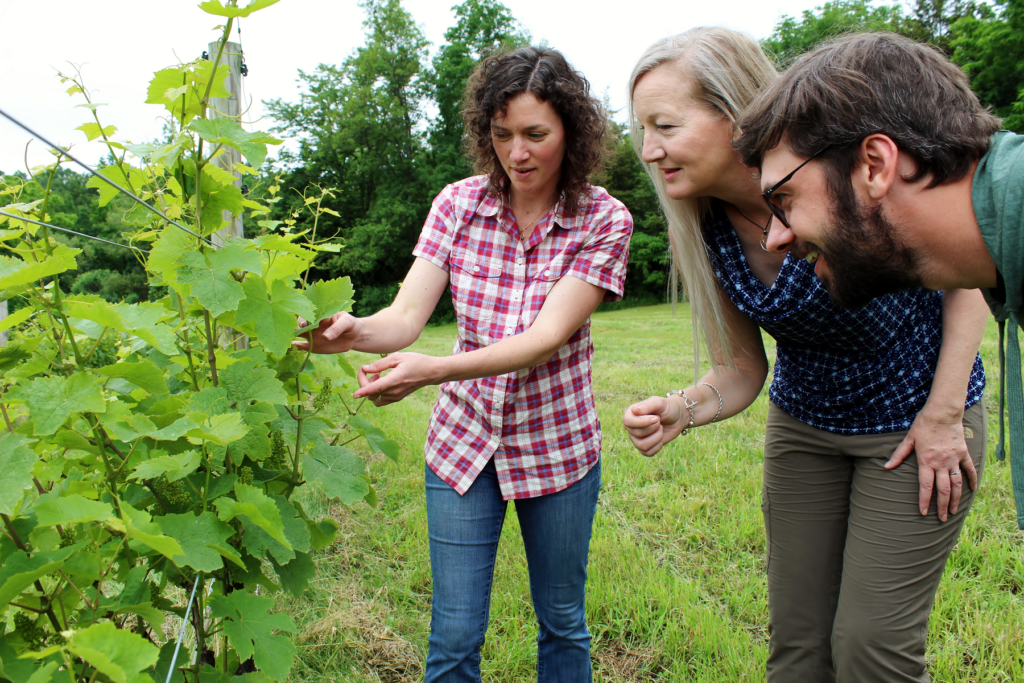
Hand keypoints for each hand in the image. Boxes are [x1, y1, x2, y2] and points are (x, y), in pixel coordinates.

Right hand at [293, 312, 359, 353]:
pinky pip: (303, 347)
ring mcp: (312, 335)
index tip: (304, 324)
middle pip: (299, 324)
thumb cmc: (349, 324)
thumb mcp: (346, 322)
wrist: (354, 335)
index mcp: (320, 315)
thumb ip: (336, 328)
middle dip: (293, 327)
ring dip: (291, 337)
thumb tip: (325, 337)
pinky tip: (290, 349)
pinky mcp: (313, 346)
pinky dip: (296, 347)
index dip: (304, 318)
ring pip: (298, 335)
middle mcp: (313, 324)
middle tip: (292, 333)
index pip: (308, 314)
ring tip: (285, 341)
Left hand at [354, 353, 443, 405]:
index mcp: (395, 379)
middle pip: (372, 394)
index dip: (363, 391)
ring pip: (375, 398)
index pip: (375, 388)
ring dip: (370, 389)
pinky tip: (381, 381)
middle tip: (368, 369)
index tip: (354, 394)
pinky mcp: (398, 398)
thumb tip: (365, 369)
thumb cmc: (416, 361)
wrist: (431, 372)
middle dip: (364, 383)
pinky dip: (376, 393)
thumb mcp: (398, 357)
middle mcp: (395, 391)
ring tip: (377, 375)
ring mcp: (397, 396)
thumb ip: (379, 364)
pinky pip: (381, 400)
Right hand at [622, 395, 687, 456]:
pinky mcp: (644, 448)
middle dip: (654, 428)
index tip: (656, 418)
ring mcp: (636, 438)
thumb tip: (634, 410)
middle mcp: (631, 427)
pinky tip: (660, 438)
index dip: (642, 422)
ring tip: (660, 429)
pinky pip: (647, 453)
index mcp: (630, 414)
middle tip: (659, 421)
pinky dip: (658, 446)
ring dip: (657, 437)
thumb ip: (647, 406)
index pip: (627, 422)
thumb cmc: (666, 408)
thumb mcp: (659, 403)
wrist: (677, 417)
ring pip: (642, 445)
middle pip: (637, 434)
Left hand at [885, 406, 978, 521]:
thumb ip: (899, 455)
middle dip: (943, 506)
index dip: (925, 501)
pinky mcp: (963, 453)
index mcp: (926, 461)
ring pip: (957, 484)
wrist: (942, 413)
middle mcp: (941, 463)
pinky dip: (972, 480)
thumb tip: (887, 467)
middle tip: (943, 518)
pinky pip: (969, 469)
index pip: (925, 487)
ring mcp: (954, 459)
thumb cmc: (923, 425)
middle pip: (943, 490)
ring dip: (957, 499)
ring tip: (955, 510)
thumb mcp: (909, 439)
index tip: (924, 512)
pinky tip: (973, 490)